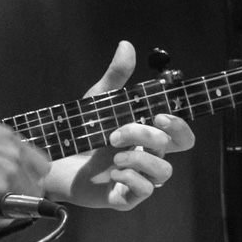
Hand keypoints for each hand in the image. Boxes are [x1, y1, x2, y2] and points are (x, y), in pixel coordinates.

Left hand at [44, 41, 195, 209]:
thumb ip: (116, 76)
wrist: (59, 162)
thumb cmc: (87, 132)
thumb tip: (127, 45)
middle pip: (174, 148)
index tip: (158, 113)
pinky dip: (131, 178)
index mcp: (150, 136)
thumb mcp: (99, 101)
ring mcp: (141, 178)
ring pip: (164, 172)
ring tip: (115, 154)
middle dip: (148, 135)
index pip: (182, 135)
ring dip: (140, 158)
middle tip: (118, 132)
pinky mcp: (126, 196)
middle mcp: (150, 157)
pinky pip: (144, 190)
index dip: (179, 125)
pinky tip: (113, 171)